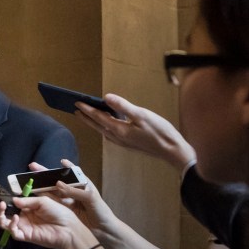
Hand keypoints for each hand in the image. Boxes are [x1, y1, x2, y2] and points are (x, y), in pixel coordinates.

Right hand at [0, 193, 95, 248]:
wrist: (69, 229)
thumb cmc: (59, 212)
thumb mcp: (44, 201)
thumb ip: (27, 201)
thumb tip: (13, 200)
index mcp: (26, 206)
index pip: (9, 201)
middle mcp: (21, 216)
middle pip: (2, 212)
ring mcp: (22, 226)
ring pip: (4, 222)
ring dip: (0, 214)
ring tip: (1, 206)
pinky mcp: (25, 236)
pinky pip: (13, 232)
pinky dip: (11, 225)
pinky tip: (15, 219)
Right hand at [26, 160, 112, 230]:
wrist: (103, 231)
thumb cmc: (100, 212)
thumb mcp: (90, 198)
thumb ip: (74, 191)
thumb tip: (57, 183)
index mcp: (82, 185)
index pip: (72, 173)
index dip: (66, 167)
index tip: (61, 161)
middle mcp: (72, 191)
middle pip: (56, 180)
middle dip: (45, 174)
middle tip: (32, 167)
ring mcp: (67, 201)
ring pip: (51, 190)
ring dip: (40, 185)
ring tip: (29, 180)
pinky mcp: (63, 210)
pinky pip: (51, 202)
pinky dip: (42, 198)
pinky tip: (34, 195)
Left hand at [74, 93, 195, 172]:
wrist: (172, 151)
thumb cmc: (160, 132)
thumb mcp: (142, 115)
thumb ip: (123, 106)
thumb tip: (106, 97)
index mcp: (119, 130)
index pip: (98, 117)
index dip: (87, 109)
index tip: (77, 102)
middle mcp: (117, 137)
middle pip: (97, 125)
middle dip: (86, 117)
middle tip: (76, 109)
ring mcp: (122, 142)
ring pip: (103, 130)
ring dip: (93, 122)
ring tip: (87, 115)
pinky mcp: (128, 143)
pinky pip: (110, 134)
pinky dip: (104, 127)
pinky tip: (106, 124)